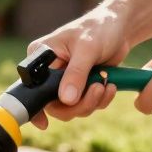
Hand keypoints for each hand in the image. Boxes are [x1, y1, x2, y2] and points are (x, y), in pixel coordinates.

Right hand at [27, 7, 132, 128]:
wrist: (119, 27)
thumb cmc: (99, 28)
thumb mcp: (87, 49)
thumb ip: (75, 74)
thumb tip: (66, 100)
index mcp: (40, 58)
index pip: (31, 88)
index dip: (36, 107)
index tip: (43, 124)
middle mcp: (48, 73)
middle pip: (53, 106)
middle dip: (78, 104)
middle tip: (97, 90)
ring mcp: (64, 82)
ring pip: (71, 109)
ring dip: (92, 102)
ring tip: (106, 84)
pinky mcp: (79, 88)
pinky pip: (85, 106)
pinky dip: (99, 100)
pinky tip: (109, 85)